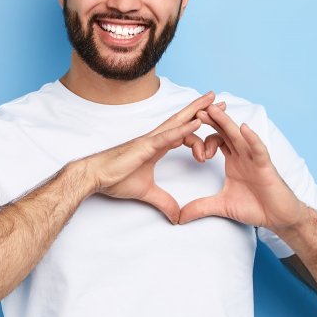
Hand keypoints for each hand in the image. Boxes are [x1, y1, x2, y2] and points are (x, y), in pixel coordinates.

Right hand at [82, 92, 222, 223]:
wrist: (96, 176)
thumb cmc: (115, 177)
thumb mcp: (147, 192)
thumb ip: (164, 202)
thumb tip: (177, 216)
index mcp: (157, 146)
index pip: (182, 132)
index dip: (198, 127)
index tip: (212, 127)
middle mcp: (156, 138)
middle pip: (183, 119)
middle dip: (202, 109)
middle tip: (220, 100)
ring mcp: (151, 139)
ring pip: (179, 121)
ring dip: (197, 110)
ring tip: (214, 102)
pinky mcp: (146, 146)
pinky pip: (169, 135)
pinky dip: (184, 129)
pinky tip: (197, 123)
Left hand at [178, 104, 307, 231]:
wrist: (277, 218)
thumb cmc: (255, 207)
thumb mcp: (221, 206)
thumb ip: (200, 208)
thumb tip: (179, 217)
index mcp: (233, 159)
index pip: (216, 140)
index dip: (202, 139)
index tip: (190, 145)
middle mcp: (243, 155)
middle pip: (225, 132)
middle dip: (212, 120)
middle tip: (196, 110)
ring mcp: (254, 158)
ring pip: (239, 136)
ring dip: (226, 122)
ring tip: (213, 110)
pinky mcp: (266, 166)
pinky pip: (259, 150)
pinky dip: (252, 139)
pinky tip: (244, 129)